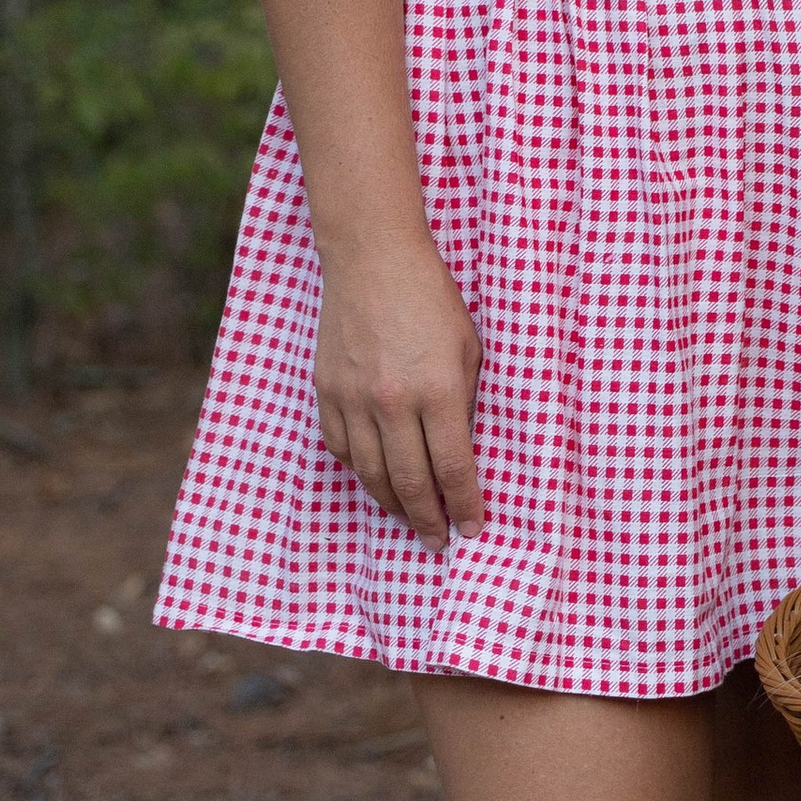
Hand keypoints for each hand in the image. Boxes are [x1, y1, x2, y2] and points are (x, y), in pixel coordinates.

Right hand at [314, 235, 483, 545]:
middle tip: (439, 541)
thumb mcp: (470, 348)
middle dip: (428, 520)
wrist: (372, 259)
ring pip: (370, 474)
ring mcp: (353, 399)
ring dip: (392, 504)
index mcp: (437, 390)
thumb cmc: (432, 298)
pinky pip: (341, 448)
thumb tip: (462, 452)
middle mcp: (392, 402)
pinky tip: (375, 479)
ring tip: (410, 520)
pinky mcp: (327, 392)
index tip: (473, 529)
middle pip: (410, 483)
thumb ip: (466, 401)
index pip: (453, 468)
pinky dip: (359, 471)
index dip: (465, 506)